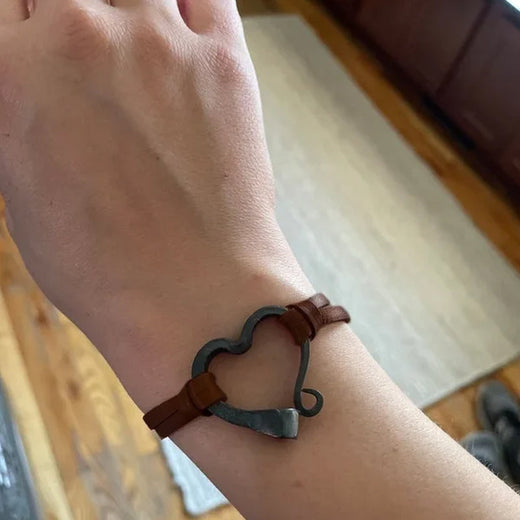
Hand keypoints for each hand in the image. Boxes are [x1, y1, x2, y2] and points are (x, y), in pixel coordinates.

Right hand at [0, 0, 309, 406]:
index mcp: (12, 72)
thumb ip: (26, 115)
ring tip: (138, 44)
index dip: (26, 25)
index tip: (42, 37)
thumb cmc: (106, 271)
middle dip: (71, 13)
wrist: (195, 297)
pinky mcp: (224, 64)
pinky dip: (190, 4)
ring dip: (130, 7)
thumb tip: (37, 84)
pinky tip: (183, 27)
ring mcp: (159, 44)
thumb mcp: (25, 193)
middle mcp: (80, 38)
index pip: (9, 4)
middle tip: (91, 47)